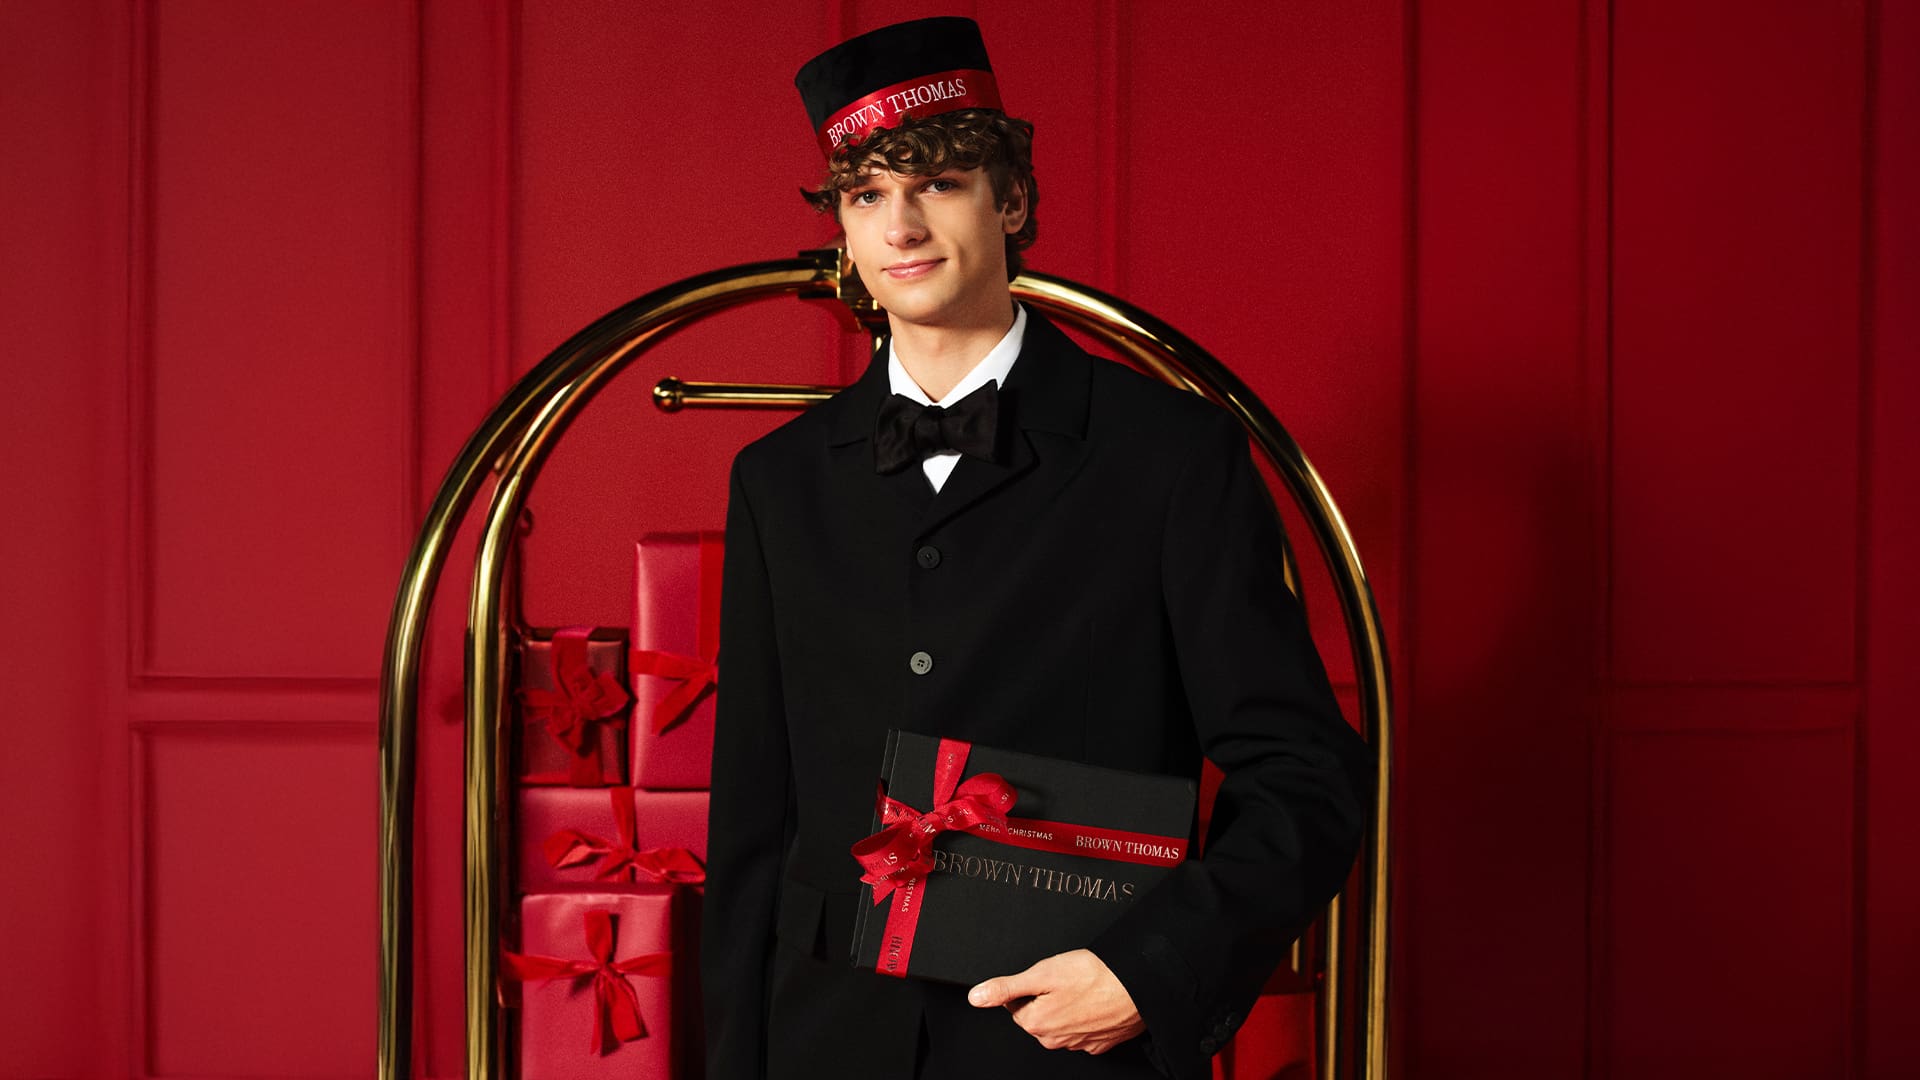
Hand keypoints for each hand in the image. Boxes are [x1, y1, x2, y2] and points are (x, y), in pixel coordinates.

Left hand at [967, 948, 1145, 1054]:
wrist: (1138, 986)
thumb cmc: (1093, 976)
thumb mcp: (1042, 973)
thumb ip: (1006, 987)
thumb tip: (976, 997)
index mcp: (1036, 1023)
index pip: (1017, 1004)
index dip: (1031, 986)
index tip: (1048, 977)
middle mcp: (1055, 1039)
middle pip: (1038, 1015)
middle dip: (1048, 997)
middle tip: (1068, 980)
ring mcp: (1079, 1044)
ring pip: (1061, 1022)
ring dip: (1067, 1007)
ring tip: (1084, 988)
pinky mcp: (1100, 1043)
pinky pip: (1084, 1029)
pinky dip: (1087, 1016)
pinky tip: (1096, 1001)